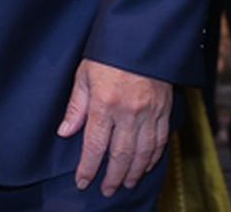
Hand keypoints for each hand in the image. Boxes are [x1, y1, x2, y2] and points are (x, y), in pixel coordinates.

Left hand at [56, 59, 171, 195]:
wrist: (142, 39)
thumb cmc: (108, 56)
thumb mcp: (84, 76)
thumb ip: (76, 106)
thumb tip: (65, 132)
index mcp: (104, 103)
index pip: (94, 145)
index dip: (88, 168)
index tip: (82, 182)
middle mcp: (129, 112)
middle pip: (121, 155)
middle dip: (112, 177)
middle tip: (107, 190)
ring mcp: (150, 114)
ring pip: (143, 153)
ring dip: (134, 172)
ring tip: (126, 184)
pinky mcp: (165, 112)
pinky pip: (161, 142)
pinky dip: (153, 158)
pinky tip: (146, 166)